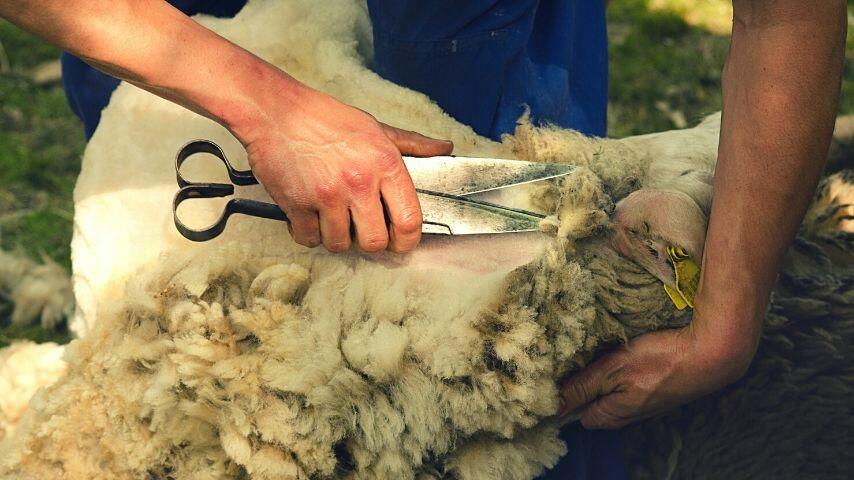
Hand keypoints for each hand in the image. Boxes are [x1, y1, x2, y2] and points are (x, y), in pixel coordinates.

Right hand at [239, 84, 452, 252]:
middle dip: (370, 243)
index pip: (410, 220)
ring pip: (340, 244)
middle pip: (375, 242)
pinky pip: (308, 239)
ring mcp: (327, 196)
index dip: (408, 240)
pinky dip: (308, 234)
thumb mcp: (374, 127)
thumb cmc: (324, 118)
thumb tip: (444, 148)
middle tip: (361, 230)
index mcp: (384, 164)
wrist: (275, 111)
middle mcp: (359, 182)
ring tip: (332, 217)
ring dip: (336, 237)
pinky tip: (309, 216)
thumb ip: (412, 145)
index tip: (401, 241)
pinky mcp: (297, 205)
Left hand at [558, 306, 758, 428]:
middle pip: (596, 408)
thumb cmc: (662, 360)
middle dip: (586, 388)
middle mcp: (630, 416)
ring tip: (604, 357)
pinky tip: (629, 359)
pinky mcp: (660, 393)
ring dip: (606, 380)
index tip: (562, 375)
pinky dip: (625, 377)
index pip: (578, 415)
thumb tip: (553, 405)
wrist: (712, 355)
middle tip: (582, 362)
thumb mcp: (613, 369)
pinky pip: (632, 390)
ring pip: (615, 397)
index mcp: (614, 414)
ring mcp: (648, 406)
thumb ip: (583, 387)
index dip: (567, 397)